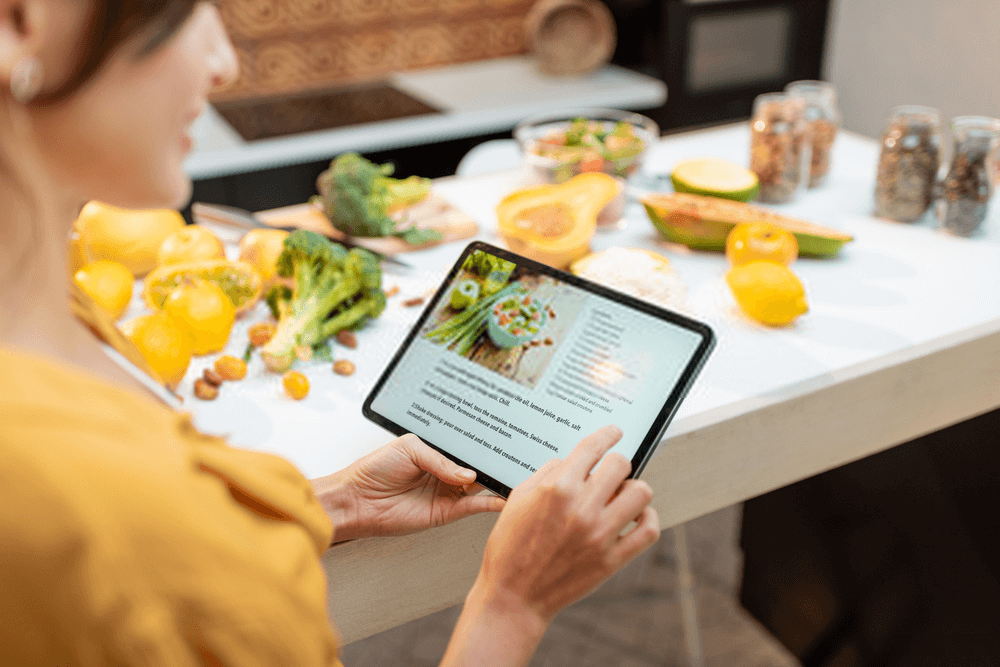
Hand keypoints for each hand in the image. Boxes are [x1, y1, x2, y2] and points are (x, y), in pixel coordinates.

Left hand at [311, 433, 504, 543]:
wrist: (357, 499)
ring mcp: (446, 493)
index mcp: (436, 453)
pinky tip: (501, 499)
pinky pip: (471, 507)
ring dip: (495, 484)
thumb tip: (469, 474)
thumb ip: (442, 460)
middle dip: (493, 465)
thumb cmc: (375, 469)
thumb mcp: (410, 449)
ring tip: (513, 477)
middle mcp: (444, 473)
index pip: (465, 449)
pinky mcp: (444, 513)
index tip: (501, 443)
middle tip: (513, 460)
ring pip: (478, 488)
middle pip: (476, 468)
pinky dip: (488, 504)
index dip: (481, 447)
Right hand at [471, 425, 659, 626]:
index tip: (615, 431)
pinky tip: (635, 516)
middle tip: (610, 471)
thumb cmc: (510, 548)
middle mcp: (582, 508)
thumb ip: (546, 474)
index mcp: (558, 489)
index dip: (608, 434)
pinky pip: (648, 530)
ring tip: (620, 496)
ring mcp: (600, 534)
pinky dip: (647, 518)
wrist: (514, 596)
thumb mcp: (518, 500)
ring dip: (632, 489)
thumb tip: (571, 462)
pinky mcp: (612, 559)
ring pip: (641, 493)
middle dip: (616, 463)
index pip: (593, 448)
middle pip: (621, 464)